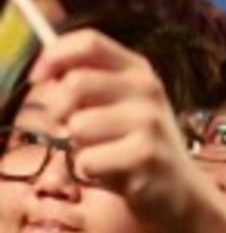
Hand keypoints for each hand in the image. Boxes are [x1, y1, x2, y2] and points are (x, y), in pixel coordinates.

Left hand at [28, 31, 205, 232]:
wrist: (181, 190)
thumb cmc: (138, 145)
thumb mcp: (121, 103)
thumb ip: (90, 81)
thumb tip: (46, 71)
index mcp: (139, 69)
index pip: (90, 42)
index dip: (54, 56)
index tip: (38, 77)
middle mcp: (148, 88)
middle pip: (76, 83)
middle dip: (59, 110)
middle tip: (72, 128)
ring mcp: (149, 121)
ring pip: (77, 125)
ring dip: (79, 146)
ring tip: (104, 152)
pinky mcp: (145, 155)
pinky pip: (87, 160)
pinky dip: (91, 171)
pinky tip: (114, 171)